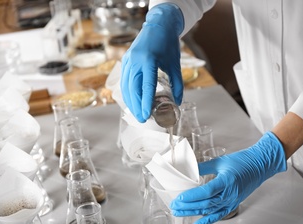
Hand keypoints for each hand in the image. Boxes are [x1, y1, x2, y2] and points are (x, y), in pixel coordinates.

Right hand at [120, 4, 183, 122]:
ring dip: (130, 101)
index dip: (146, 102)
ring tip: (137, 114)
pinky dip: (127, 92)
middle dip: (136, 106)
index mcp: (149, 60)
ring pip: (126, 86)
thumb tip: (178, 102)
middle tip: (142, 119)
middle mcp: (135, 61)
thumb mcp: (175, 64)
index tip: (146, 115)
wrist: (159, 25)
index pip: (146, 86)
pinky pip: (124, 80)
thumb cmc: (168, 43)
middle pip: (133, 89)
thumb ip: (177, 84)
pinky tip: (132, 101)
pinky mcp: (125, 60)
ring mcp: (128, 60)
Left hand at [170, 132, 286, 223]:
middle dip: (187, 206)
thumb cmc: (242, 161)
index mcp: (226, 181)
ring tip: (179, 213)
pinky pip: (219, 215)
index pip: (205, 192)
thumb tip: (189, 169)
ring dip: (193, 213)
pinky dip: (207, 220)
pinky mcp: (233, 204)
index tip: (179, 198)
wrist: (259, 165)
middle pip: (205, 203)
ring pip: (209, 210)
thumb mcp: (220, 161)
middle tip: (174, 206)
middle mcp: (229, 193)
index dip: (191, 196)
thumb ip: (203, 167)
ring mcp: (232, 200)